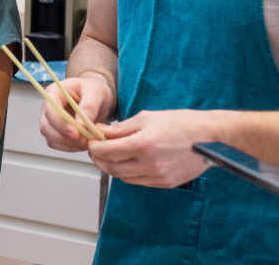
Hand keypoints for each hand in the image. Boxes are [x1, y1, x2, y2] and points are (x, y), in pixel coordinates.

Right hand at [40, 75, 113, 151]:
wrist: (97, 96)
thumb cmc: (94, 89)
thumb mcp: (96, 92)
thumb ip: (89, 107)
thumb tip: (81, 125)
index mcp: (55, 93)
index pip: (50, 111)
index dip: (60, 124)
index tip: (75, 133)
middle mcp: (49, 107)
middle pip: (46, 127)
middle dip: (63, 137)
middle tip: (83, 141)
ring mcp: (51, 120)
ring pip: (50, 138)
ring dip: (67, 144)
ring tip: (86, 142)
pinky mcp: (57, 131)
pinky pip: (57, 144)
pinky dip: (69, 148)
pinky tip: (82, 144)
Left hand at [87, 110, 217, 187]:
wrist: (211, 137)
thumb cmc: (182, 123)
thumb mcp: (146, 118)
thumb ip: (121, 128)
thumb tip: (101, 132)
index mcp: (143, 145)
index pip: (106, 152)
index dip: (94, 147)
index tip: (91, 142)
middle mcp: (150, 164)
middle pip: (111, 168)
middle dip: (99, 160)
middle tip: (96, 150)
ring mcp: (159, 176)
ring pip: (123, 177)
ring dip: (113, 167)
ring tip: (111, 155)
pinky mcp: (166, 183)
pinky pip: (139, 182)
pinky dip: (129, 173)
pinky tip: (128, 162)